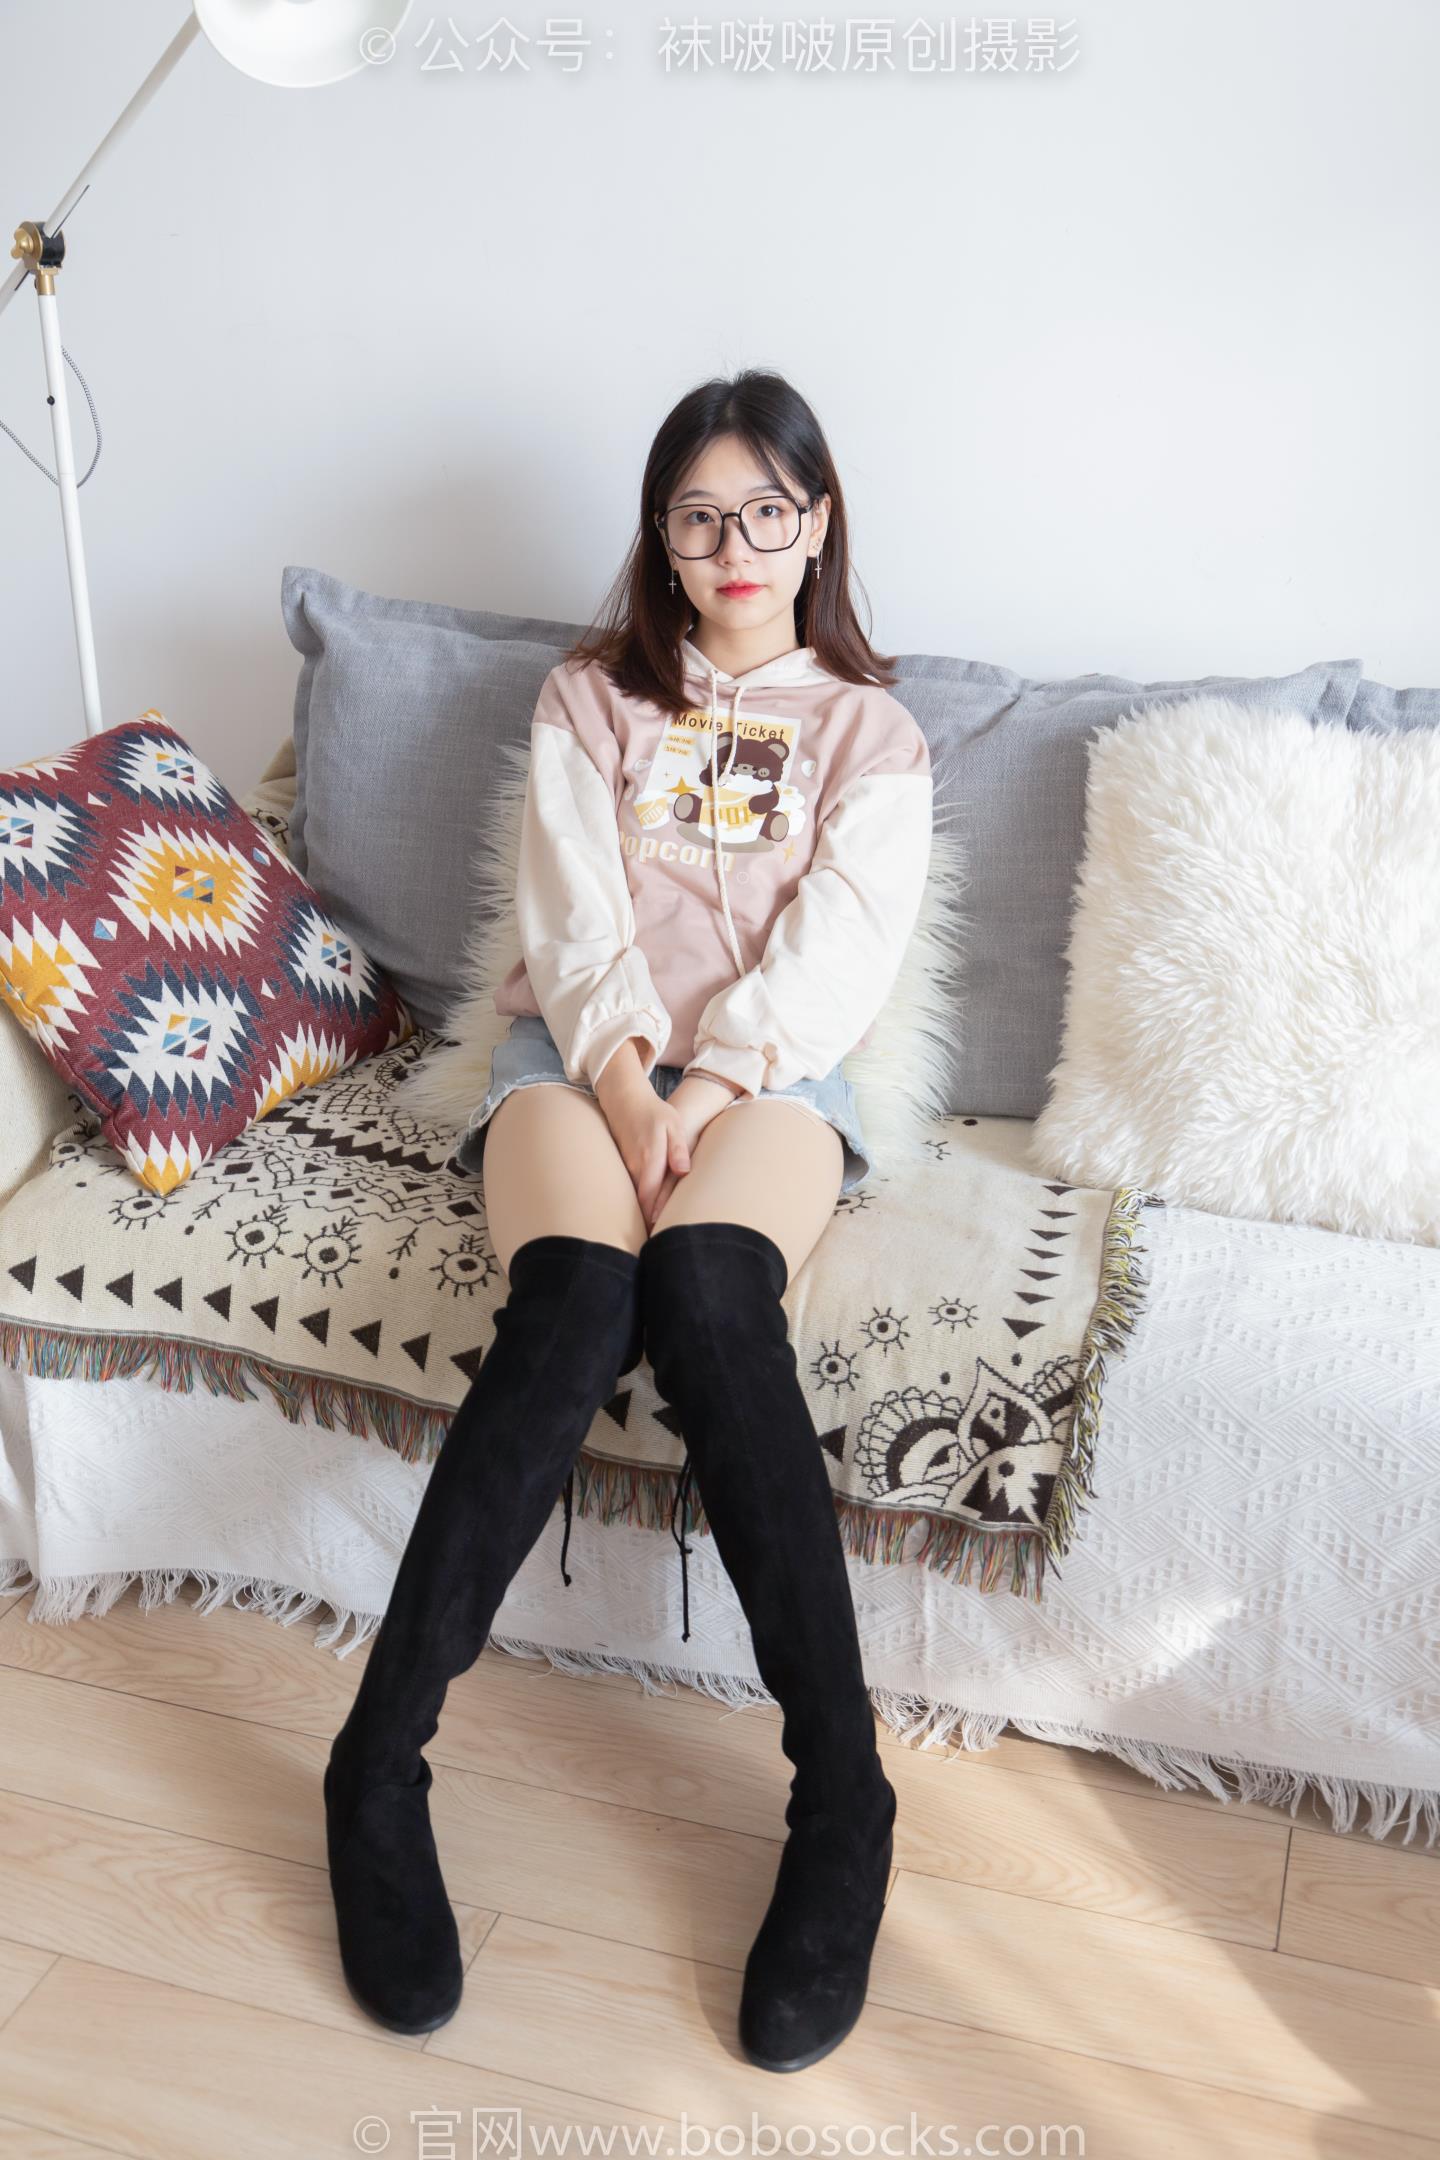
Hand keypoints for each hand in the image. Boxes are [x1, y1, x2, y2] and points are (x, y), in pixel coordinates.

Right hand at [598, 1072, 737, 1230]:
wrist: (624, 1099)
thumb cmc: (654, 1112)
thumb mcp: (672, 1124)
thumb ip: (678, 1148)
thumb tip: (684, 1171)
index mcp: (650, 1158)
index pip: (651, 1196)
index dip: (655, 1217)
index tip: (662, 1237)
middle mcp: (634, 1166)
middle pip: (641, 1202)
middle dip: (649, 1223)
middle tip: (660, 1245)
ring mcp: (626, 1167)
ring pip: (634, 1198)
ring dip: (643, 1214)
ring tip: (654, 1237)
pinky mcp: (623, 1166)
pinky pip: (631, 1189)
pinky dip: (639, 1202)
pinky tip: (646, 1215)